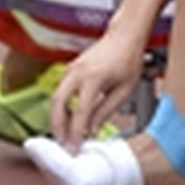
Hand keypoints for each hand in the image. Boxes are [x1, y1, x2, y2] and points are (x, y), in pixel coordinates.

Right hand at [49, 25, 145, 147]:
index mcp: (93, 78)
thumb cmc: (129, 59)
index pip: (80, 113)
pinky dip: (61, 106)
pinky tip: (69, 118)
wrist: (125, 35)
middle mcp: (77, 72)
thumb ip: (106, 111)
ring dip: (57, 118)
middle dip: (57, 127)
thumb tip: (92, 131)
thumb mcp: (124, 89)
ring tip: (65, 135)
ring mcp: (71, 69)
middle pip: (56, 104)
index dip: (76, 134)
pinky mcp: (70, 69)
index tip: (75, 149)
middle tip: (63, 144)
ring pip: (55, 97)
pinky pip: (60, 90)